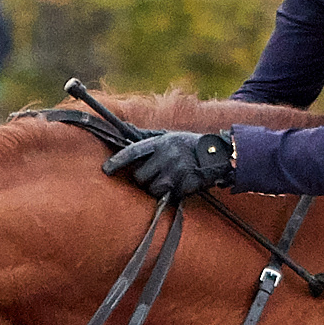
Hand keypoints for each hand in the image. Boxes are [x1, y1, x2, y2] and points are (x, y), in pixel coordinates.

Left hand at [102, 130, 233, 202]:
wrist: (218, 154)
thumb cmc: (188, 145)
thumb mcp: (169, 136)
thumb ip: (147, 136)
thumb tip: (126, 128)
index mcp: (160, 142)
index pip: (132, 152)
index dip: (117, 162)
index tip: (106, 170)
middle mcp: (166, 156)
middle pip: (140, 176)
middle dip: (143, 179)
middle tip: (152, 176)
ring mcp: (177, 172)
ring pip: (153, 189)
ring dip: (157, 189)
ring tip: (167, 181)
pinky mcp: (186, 185)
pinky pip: (170, 196)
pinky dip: (172, 194)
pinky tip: (180, 185)